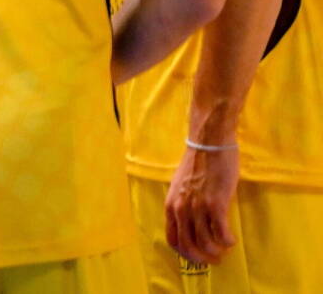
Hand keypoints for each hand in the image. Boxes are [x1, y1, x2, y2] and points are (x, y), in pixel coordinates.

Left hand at [165, 145, 238, 264]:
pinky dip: (227, 241)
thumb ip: (182, 204)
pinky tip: (232, 239)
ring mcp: (197, 207)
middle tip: (215, 260)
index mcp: (171, 204)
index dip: (185, 252)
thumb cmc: (198, 163)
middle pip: (188, 246)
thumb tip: (189, 223)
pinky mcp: (215, 204)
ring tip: (225, 249)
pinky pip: (221, 233)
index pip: (172, 239)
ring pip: (205, 243)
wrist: (209, 144)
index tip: (197, 256)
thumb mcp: (181, 186)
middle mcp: (181, 208)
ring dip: (217, 252)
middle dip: (202, 258)